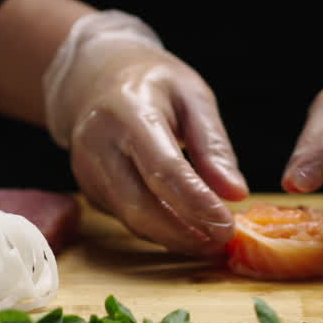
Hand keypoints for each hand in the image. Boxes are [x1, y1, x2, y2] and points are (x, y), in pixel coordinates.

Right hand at [42, 11, 248, 255]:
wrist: (94, 78)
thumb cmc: (152, 83)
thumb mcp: (193, 96)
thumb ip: (213, 145)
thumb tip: (235, 194)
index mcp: (129, 113)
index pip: (163, 169)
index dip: (196, 203)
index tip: (227, 226)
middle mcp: (99, 144)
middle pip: (141, 205)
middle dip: (185, 233)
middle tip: (223, 244)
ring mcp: (87, 170)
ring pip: (132, 220)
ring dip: (174, 238)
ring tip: (211, 243)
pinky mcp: (88, 189)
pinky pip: (127, 218)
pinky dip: (160, 230)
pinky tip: (187, 230)